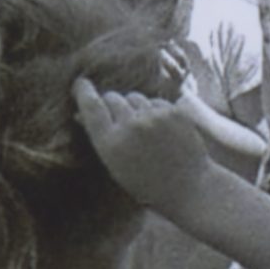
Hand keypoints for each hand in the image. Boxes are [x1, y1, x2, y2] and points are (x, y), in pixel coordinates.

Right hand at [73, 77, 214, 218]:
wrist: (189, 185)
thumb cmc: (147, 181)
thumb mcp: (115, 165)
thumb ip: (101, 138)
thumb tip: (80, 113)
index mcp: (111, 143)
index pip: (92, 106)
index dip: (84, 92)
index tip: (81, 83)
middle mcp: (131, 126)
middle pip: (112, 97)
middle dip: (112, 104)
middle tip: (119, 117)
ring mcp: (154, 117)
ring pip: (134, 97)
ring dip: (134, 107)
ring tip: (143, 128)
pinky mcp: (174, 112)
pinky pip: (155, 101)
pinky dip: (154, 110)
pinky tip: (160, 128)